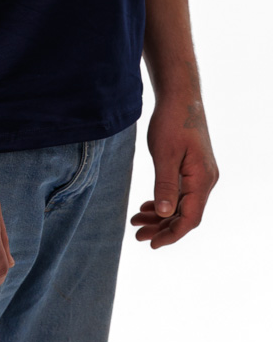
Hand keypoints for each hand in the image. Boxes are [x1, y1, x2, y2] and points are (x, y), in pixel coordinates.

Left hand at [131, 95, 217, 248]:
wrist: (180, 97)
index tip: (151, 244)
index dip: (171, 234)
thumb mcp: (164, 154)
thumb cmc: (171, 122)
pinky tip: (148, 205)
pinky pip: (180, 192)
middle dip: (162, 228)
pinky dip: (164, 201)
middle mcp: (205, 181)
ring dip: (161, 215)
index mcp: (201, 180)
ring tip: (137, 221)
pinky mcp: (191, 168)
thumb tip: (165, 215)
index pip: (189, 219)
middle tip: (137, 235)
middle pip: (185, 215)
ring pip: (181, 204)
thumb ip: (165, 185)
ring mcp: (199, 175)